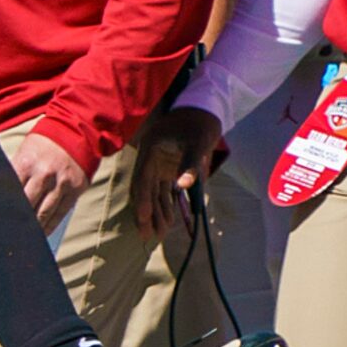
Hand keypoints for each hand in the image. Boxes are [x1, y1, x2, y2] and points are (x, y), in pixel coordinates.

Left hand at [12, 131, 87, 233]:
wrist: (75, 132)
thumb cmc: (43, 143)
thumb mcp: (24, 151)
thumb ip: (14, 171)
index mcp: (25, 162)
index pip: (10, 190)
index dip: (2, 207)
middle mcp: (43, 174)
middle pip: (26, 204)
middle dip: (15, 220)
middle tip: (5, 235)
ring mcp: (61, 183)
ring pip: (44, 212)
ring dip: (33, 228)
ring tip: (23, 239)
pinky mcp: (75, 189)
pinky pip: (61, 213)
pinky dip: (51, 225)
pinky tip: (42, 234)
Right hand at [130, 105, 224, 237]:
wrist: (204, 111)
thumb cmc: (200, 125)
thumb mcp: (197, 142)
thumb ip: (190, 164)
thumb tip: (183, 187)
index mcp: (151, 150)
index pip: (142, 179)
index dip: (142, 200)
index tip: (143, 218)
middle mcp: (151, 158)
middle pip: (145, 189)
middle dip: (146, 212)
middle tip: (146, 235)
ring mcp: (159, 164)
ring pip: (154, 192)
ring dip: (157, 211)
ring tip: (159, 233)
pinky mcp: (168, 167)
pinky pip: (165, 189)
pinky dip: (166, 204)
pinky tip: (168, 219)